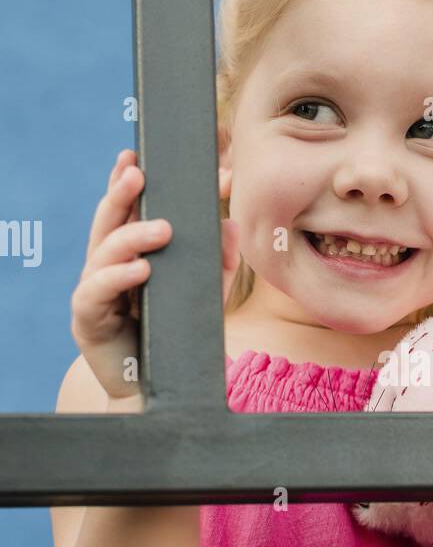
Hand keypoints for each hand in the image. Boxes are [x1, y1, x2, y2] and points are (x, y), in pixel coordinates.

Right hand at [71, 149, 240, 398]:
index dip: (125, 182)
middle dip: (121, 195)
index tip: (137, 155)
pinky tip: (141, 270)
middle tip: (138, 173)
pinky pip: (96, 293)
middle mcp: (105, 267)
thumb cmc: (178, 337)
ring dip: (131, 237)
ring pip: (103, 253)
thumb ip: (218, 262)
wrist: (162, 391)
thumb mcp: (204, 295)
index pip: (125, 210)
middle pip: (107, 221)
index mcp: (127, 253)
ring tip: (163, 230)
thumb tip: (231, 225)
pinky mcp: (88, 321)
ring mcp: (94, 292)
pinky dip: (118, 279)